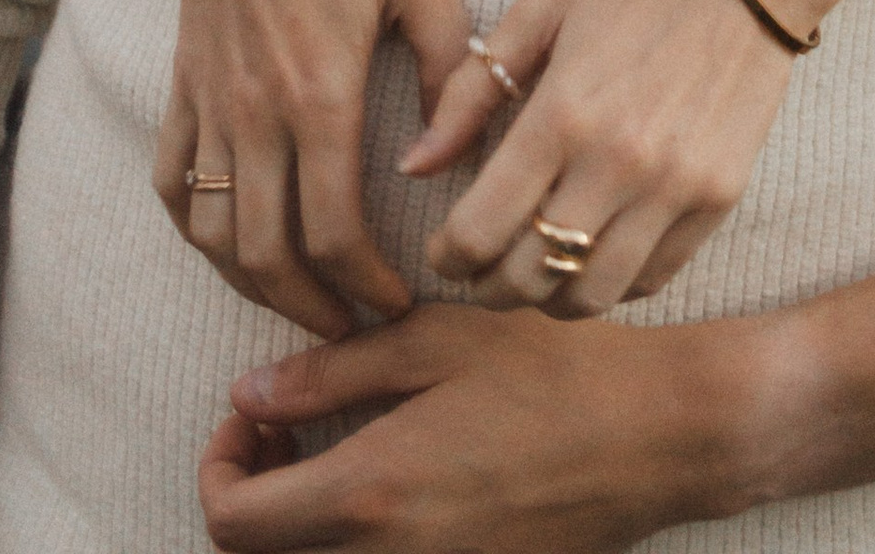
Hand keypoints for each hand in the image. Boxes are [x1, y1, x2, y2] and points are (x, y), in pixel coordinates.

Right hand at [158, 0, 472, 340]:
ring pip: (214, 237)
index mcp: (318, 96)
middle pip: (269, 258)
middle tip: (355, 326)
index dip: (368, 285)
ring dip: (254, 285)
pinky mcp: (180, 87)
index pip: (335, 233)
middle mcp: (253, 116)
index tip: (398, 301)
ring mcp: (208, 105)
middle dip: (314, 308)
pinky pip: (173, 186)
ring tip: (301, 299)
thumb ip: (444, 69)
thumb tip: (441, 151)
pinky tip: (229, 244)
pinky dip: (196, 232)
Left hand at [198, 304, 769, 549]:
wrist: (658, 435)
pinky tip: (389, 472)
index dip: (217, 467)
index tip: (247, 417)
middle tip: (278, 426)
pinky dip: (357, 532)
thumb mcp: (440, 341)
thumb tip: (250, 392)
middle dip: (250, 492)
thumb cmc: (555, 371)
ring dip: (299, 519)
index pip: (233, 521)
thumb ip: (333, 371)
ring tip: (330, 446)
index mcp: (369, 491)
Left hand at [407, 0, 874, 316]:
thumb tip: (414, 167)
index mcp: (563, 113)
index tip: (444, 250)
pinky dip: (612, 284)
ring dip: (550, 297)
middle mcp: (618, 163)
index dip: (447, 256)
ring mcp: (673, 189)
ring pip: (589, 297)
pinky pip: (649, 281)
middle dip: (489, 286)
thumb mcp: (539, 11)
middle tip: (483, 267)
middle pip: (527, 278)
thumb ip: (469, 91)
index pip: (479, 231)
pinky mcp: (717, 201)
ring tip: (537, 270)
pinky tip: (595, 252)